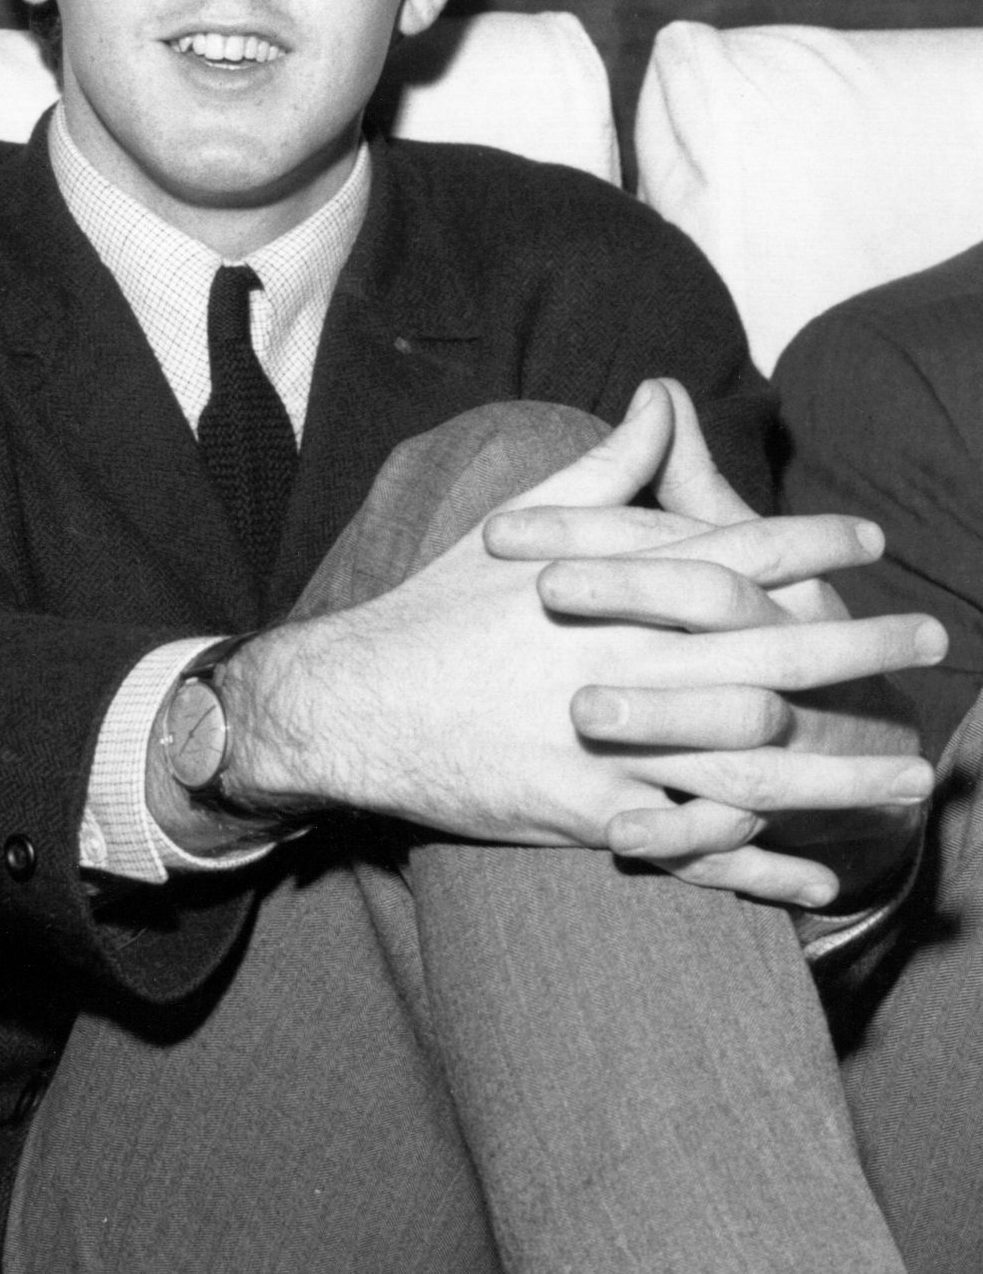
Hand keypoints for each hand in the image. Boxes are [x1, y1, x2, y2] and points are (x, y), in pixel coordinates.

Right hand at [220, 380, 939, 902]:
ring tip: (906, 777)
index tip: (871, 544)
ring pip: (751, 762)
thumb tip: (660, 397)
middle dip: (860, 650)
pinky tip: (817, 876)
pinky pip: (690, 845)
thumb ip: (606, 469)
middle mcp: (618, 660)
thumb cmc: (434, 612)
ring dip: (838, 772)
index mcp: (607, 588)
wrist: (347, 704)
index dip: (812, 545)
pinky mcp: (583, 813)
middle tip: (930, 643)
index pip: (733, 554)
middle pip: (770, 655)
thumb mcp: (514, 528)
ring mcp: (605, 744)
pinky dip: (757, 866)